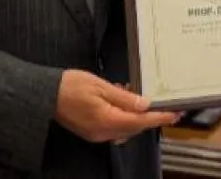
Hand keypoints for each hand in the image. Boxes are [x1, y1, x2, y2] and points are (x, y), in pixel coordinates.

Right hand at [54, 69, 179, 142]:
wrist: (44, 95)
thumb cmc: (71, 86)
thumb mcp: (101, 86)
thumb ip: (124, 98)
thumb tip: (145, 105)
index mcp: (108, 120)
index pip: (140, 121)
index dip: (160, 117)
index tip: (176, 114)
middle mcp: (104, 133)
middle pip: (135, 128)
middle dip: (150, 117)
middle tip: (164, 104)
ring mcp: (97, 134)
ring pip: (125, 128)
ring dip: (136, 115)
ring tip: (138, 96)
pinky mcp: (91, 132)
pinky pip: (115, 127)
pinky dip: (124, 117)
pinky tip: (122, 101)